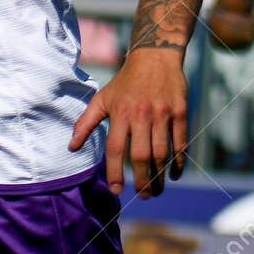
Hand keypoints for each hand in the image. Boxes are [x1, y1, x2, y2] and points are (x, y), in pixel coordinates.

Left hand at [68, 48, 188, 197]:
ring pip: (162, 153)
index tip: (116, 191)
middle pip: (141, 156)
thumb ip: (86, 123)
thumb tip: (71, 147)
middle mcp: (141, 115)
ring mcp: (162, 114)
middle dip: (142, 181)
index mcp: (120, 113)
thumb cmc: (125, 82)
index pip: (116, 149)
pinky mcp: (180, 112)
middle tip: (143, 196)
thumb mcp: (102, 98)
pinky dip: (179, 163)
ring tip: (156, 190)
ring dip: (160, 176)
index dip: (115, 172)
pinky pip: (181, 144)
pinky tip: (173, 175)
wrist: (155, 57)